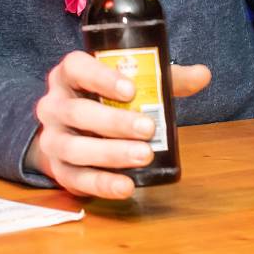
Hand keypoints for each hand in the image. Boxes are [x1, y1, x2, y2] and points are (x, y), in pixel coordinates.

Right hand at [28, 50, 210, 199]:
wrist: (70, 133)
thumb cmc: (103, 101)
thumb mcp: (128, 85)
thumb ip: (163, 80)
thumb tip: (202, 75)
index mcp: (68, 76)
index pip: (76, 67)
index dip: (101, 78)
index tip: (131, 90)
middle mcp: (53, 105)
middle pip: (76, 111)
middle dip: (113, 121)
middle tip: (148, 128)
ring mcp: (52, 138)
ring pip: (74, 147)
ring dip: (110, 153)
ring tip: (144, 155)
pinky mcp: (58, 169)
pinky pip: (76, 179)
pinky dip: (102, 184)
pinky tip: (127, 186)